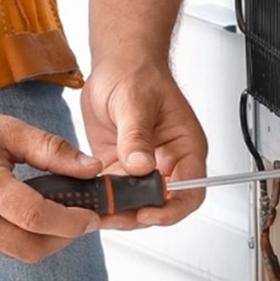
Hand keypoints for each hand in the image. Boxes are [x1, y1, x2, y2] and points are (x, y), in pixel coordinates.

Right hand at [0, 105, 105, 261]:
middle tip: (80, 219)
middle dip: (65, 238)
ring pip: (18, 253)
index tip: (91, 216)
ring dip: (43, 239)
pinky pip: (0, 249)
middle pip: (33, 249)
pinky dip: (19, 237)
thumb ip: (52, 151)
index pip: (38, 219)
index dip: (72, 222)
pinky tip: (22, 216)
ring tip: (55, 214)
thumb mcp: (6, 130)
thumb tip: (90, 168)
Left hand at [79, 63, 209, 230]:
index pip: (190, 191)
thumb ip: (136, 136)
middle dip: (138, 215)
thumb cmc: (138, 74)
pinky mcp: (120, 168)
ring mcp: (143, 168)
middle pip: (162, 205)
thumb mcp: (135, 102)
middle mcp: (167, 162)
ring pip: (136, 204)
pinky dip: (103, 201)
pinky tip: (88, 200)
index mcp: (185, 147)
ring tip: (97, 211)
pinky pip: (115, 193)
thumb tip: (139, 166)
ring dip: (118, 211)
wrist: (118, 65)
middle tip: (114, 215)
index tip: (148, 213)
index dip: (172, 209)